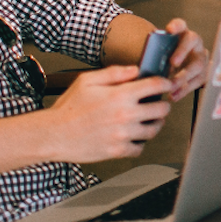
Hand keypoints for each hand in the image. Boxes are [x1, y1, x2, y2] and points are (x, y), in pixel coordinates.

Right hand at [42, 65, 171, 161]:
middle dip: (163, 104)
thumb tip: (135, 70)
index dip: (165, 83)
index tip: (166, 84)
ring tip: (149, 120)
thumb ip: (114, 73)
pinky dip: (140, 143)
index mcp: (120, 95)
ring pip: (154, 130)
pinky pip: (140, 148)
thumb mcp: (87, 81)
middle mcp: (125, 115)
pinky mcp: (118, 151)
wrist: (54, 134)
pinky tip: (134, 136)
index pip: (154, 86)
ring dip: (155, 124)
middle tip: (158, 104)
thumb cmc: (68, 108)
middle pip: (161, 109)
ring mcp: (123, 135)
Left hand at [163, 18, 207, 100]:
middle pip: (192, 41)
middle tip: (172, 63)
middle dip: (182, 52)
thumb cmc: (168, 59)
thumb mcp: (163, 54)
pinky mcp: (204, 73)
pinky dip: (184, 90)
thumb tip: (145, 67)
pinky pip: (197, 81)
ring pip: (198, 64)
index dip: (176, 26)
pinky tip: (174, 96)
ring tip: (171, 86)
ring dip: (184, 76)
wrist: (182, 67)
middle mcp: (195, 43)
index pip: (181, 25)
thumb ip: (157, 56)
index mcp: (182, 34)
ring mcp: (201, 57)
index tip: (170, 30)